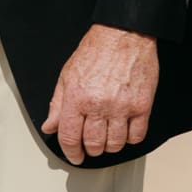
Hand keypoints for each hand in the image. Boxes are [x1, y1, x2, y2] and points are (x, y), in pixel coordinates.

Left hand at [41, 23, 159, 164]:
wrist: (123, 35)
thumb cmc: (95, 52)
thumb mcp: (67, 75)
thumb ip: (57, 104)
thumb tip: (50, 126)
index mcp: (77, 98)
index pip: (70, 137)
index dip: (71, 152)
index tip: (74, 156)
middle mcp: (99, 105)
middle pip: (93, 144)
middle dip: (90, 150)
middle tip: (90, 145)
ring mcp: (122, 107)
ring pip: (115, 144)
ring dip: (109, 146)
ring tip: (106, 138)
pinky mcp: (142, 106)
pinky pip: (136, 136)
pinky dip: (129, 139)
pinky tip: (124, 131)